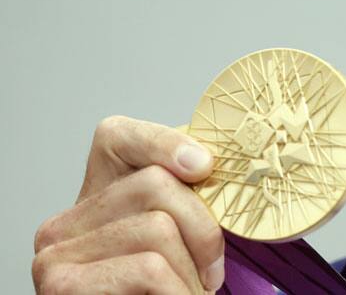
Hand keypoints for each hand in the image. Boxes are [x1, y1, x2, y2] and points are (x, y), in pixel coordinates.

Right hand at [32, 116, 224, 293]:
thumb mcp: (180, 239)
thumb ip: (189, 198)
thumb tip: (221, 161)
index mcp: (91, 200)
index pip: (118, 135)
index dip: (167, 141)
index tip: (206, 166)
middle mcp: (64, 221)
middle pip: (157, 184)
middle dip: (204, 230)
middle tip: (211, 272)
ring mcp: (56, 255)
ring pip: (157, 227)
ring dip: (193, 272)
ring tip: (190, 294)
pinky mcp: (64, 288)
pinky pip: (147, 268)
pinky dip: (179, 291)